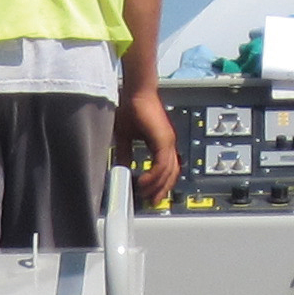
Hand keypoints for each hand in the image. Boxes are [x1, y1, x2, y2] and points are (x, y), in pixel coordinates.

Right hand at [116, 86, 181, 207]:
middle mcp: (168, 143)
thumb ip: (126, 153)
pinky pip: (162, 165)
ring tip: (143, 192)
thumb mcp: (125, 137)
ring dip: (156, 186)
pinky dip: (153, 176)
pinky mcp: (163, 140)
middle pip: (171, 174)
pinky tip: (142, 181)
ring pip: (168, 172)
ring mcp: (168, 142)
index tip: (151, 195)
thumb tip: (122, 167)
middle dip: (161, 190)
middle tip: (151, 202)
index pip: (167, 168)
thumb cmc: (131, 108)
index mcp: (161, 143)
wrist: (135, 92)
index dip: (161, 183)